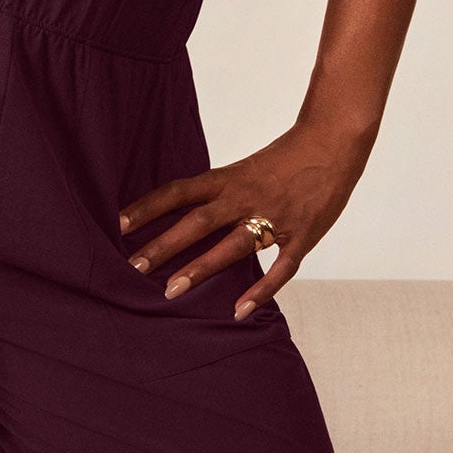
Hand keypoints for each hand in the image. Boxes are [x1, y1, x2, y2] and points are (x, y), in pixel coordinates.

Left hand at [116, 120, 372, 318]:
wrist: (334, 141)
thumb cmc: (286, 157)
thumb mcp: (244, 170)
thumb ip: (218, 194)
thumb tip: (182, 213)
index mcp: (229, 179)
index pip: (179, 192)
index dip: (149, 207)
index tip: (118, 223)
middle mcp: (246, 198)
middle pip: (198, 222)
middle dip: (164, 244)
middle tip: (133, 266)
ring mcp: (275, 218)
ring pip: (232, 246)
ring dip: (200, 268)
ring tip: (171, 291)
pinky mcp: (302, 236)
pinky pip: (280, 268)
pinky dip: (260, 291)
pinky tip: (238, 311)